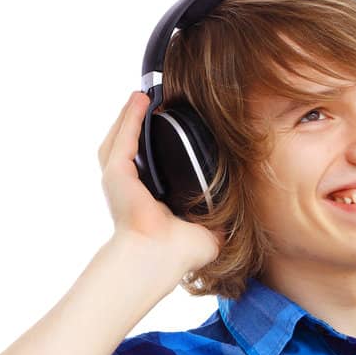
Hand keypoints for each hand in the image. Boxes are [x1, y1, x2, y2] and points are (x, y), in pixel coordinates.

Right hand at [97, 92, 224, 271]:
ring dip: (131, 115)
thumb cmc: (177, 254)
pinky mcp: (116, 172)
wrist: (158, 258)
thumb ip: (220, 223)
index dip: (154, 145)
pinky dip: (132, 117)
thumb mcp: (208, 235)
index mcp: (149, 199)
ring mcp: (120, 179)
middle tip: (150, 102)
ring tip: (144, 96)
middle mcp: (131, 188)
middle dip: (136, 123)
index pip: (149, 164)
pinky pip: (124, 137)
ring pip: (121, 137)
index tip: (168, 127)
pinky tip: (142, 99)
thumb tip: (238, 217)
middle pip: (128, 145)